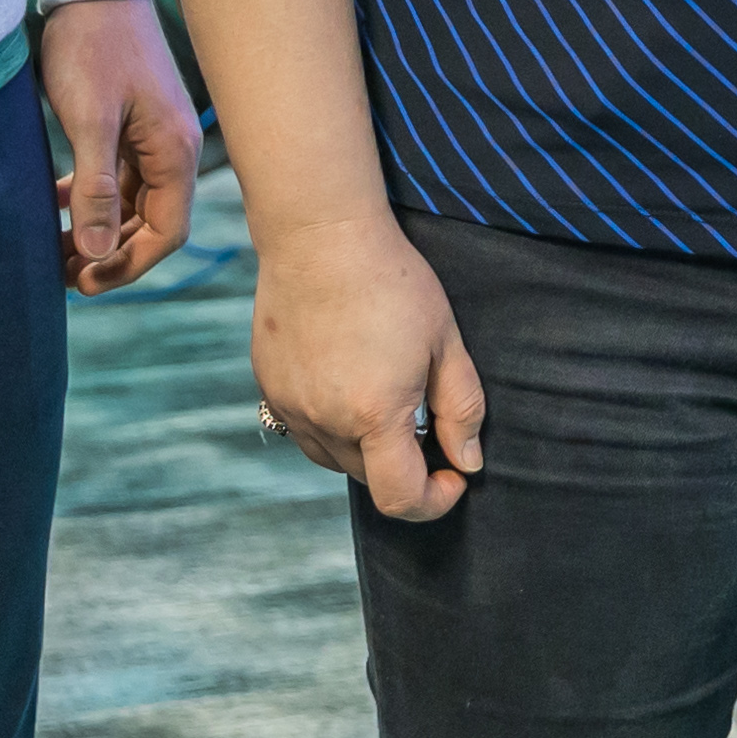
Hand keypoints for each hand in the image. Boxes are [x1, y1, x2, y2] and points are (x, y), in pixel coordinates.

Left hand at [35, 0, 204, 294]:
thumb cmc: (92, 47)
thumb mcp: (90, 121)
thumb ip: (96, 189)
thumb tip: (97, 253)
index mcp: (174, 152)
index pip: (167, 233)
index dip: (127, 265)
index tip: (83, 280)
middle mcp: (172, 148)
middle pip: (151, 223)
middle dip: (110, 252)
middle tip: (62, 270)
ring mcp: (153, 134)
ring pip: (131, 201)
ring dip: (99, 227)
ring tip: (56, 245)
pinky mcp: (132, 121)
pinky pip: (118, 175)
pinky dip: (92, 194)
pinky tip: (56, 200)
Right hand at [251, 206, 482, 521]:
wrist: (320, 236)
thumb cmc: (392, 281)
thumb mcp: (445, 342)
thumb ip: (461, 410)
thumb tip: (467, 463)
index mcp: (374, 414)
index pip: (400, 499)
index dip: (434, 501)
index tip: (453, 476)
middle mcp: (325, 421)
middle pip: (368, 479)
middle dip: (403, 466)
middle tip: (425, 419)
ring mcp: (290, 406)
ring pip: (333, 459)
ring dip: (364, 449)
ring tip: (385, 396)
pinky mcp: (269, 387)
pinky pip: (304, 430)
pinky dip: (331, 425)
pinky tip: (348, 380)